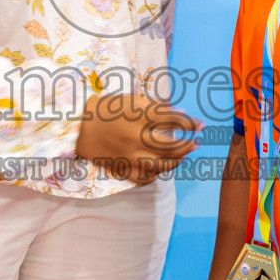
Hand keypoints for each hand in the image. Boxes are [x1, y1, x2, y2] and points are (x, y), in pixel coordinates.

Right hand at [76, 93, 201, 184]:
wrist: (78, 126)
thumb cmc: (108, 109)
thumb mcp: (132, 101)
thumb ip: (156, 108)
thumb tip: (183, 117)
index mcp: (137, 115)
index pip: (172, 120)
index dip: (191, 124)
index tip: (201, 125)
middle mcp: (134, 136)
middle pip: (170, 145)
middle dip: (188, 145)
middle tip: (196, 143)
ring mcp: (127, 155)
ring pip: (160, 165)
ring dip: (176, 161)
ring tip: (182, 155)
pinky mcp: (121, 168)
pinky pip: (144, 178)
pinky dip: (156, 174)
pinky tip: (160, 167)